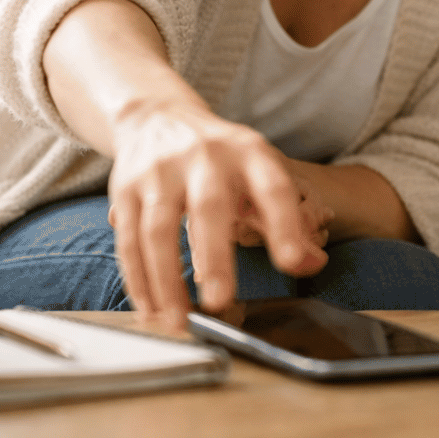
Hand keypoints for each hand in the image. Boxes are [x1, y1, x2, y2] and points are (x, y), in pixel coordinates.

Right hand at [105, 97, 328, 324]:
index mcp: (247, 152)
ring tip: (179, 322)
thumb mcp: (257, 171)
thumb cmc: (219, 156)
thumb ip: (286, 220)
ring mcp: (159, 171)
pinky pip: (128, 240)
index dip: (284, 225)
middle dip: (214, 256)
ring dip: (165, 281)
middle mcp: (202, 157)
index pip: (272, 188)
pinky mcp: (124, 189)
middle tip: (219, 301)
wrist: (157, 116)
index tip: (292, 264)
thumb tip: (314, 264)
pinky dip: (138, 279)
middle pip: (208, 207)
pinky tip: (151, 308)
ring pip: (157, 230)